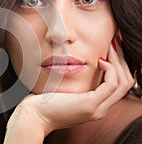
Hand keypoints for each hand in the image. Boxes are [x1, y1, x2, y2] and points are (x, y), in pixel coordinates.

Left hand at [4, 37, 133, 143]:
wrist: (34, 115)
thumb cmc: (43, 99)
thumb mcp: (64, 88)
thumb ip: (75, 80)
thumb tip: (77, 60)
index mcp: (95, 105)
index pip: (118, 85)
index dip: (117, 65)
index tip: (111, 48)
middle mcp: (100, 109)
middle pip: (125, 83)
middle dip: (121, 61)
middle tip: (115, 44)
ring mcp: (97, 109)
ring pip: (122, 83)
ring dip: (118, 62)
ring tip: (110, 47)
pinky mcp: (90, 105)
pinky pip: (111, 85)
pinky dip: (109, 70)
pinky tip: (99, 60)